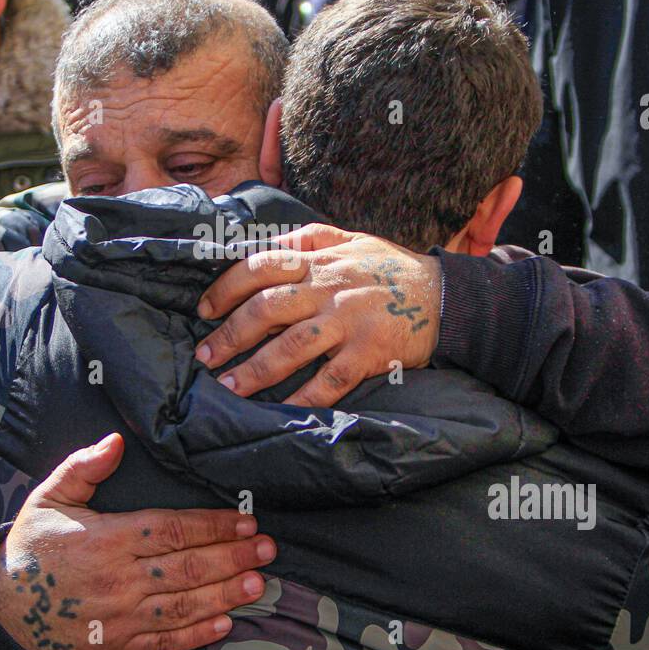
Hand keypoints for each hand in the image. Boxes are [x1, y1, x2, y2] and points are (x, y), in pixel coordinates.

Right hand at [0, 433, 275, 649]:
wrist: (0, 608)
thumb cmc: (32, 547)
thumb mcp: (50, 497)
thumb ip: (84, 467)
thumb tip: (116, 441)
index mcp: (106, 539)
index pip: (173, 530)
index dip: (214, 525)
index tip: (245, 520)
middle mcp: (117, 580)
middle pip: (187, 567)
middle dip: (233, 557)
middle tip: (267, 548)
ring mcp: (118, 618)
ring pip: (183, 605)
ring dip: (225, 594)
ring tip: (258, 582)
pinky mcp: (114, 649)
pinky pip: (164, 643)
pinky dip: (196, 634)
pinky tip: (224, 622)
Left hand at [194, 223, 442, 407]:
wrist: (444, 296)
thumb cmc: (390, 268)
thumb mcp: (351, 238)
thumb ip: (308, 239)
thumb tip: (265, 243)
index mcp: (320, 261)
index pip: (260, 266)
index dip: (226, 287)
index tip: (204, 309)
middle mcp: (329, 290)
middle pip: (267, 309)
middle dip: (230, 334)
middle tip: (205, 357)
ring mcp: (349, 323)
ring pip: (292, 347)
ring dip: (256, 370)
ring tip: (229, 387)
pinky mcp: (369, 353)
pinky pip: (330, 380)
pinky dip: (304, 397)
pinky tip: (282, 410)